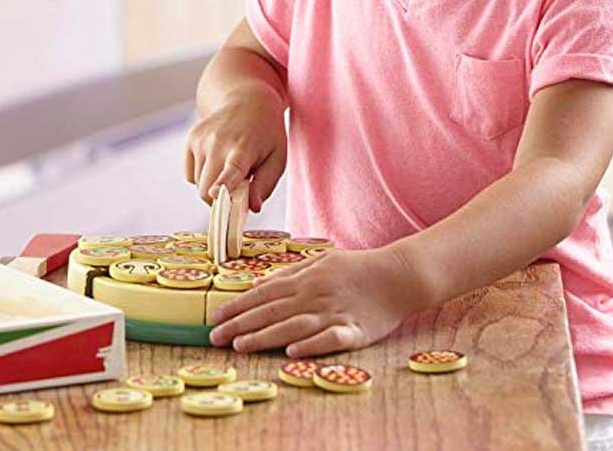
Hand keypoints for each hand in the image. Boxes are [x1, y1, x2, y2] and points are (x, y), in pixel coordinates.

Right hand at [184, 86, 286, 211]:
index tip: (215, 193)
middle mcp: (218, 142)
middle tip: (238, 189)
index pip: (232, 169)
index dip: (223, 185)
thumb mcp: (277, 158)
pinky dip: (202, 176)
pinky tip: (218, 160)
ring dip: (213, 185)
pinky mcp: (190, 139)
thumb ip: (265, 185)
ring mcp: (201, 139)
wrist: (247, 100)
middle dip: (220, 200)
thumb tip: (252, 207)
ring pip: (198, 184)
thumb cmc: (266, 134)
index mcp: (244, 147)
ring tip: (230, 167)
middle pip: (207, 190)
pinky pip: (190, 174)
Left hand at [209, 247, 419, 356]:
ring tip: (241, 346)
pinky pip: (330, 340)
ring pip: (293, 326)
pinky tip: (292, 353)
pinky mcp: (354, 331)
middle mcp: (315, 295)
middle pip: (272, 311)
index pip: (265, 293)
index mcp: (306, 278)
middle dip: (241, 324)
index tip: (216, 317)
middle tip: (215, 338)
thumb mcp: (322, 260)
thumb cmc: (357, 268)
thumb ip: (289, 272)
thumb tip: (255, 282)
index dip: (238, 305)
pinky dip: (310, 346)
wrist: (397, 275)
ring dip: (265, 337)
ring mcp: (334, 313)